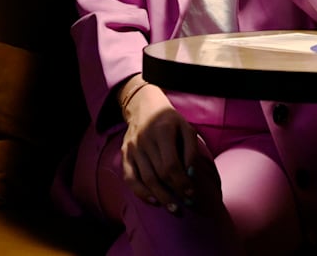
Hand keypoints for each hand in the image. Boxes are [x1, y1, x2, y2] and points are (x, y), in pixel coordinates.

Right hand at [119, 80, 217, 213]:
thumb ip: (191, 150)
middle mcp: (144, 140)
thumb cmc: (171, 121)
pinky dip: (141, 192)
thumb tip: (191, 175)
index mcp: (162, 131)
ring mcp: (132, 148)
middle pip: (158, 174)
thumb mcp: (186, 128)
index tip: (192, 193)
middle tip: (187, 203)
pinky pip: (130, 178)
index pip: (171, 164)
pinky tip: (154, 201)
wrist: (144, 107)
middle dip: (174, 192)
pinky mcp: (125, 154)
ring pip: (145, 179)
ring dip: (161, 197)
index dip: (182, 181)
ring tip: (174, 208)